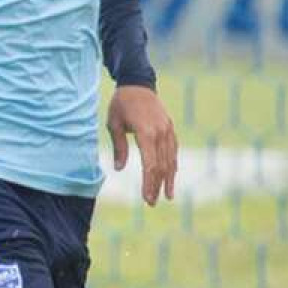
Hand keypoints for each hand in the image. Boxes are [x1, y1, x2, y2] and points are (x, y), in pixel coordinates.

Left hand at [106, 84, 176, 205]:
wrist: (138, 84)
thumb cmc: (121, 105)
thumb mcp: (114, 125)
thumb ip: (119, 147)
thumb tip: (118, 169)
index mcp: (147, 133)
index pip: (150, 164)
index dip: (149, 183)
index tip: (146, 198)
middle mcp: (161, 133)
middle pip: (162, 166)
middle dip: (157, 186)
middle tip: (152, 203)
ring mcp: (168, 131)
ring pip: (171, 160)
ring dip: (169, 179)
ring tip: (167, 196)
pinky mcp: (170, 129)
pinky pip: (173, 151)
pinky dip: (172, 166)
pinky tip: (170, 178)